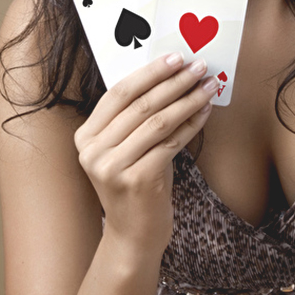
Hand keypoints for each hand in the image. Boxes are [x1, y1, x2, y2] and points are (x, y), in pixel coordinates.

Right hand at [75, 53, 216, 251]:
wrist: (134, 236)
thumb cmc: (137, 185)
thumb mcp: (127, 149)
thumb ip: (137, 118)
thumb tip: (173, 76)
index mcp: (85, 137)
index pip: (119, 93)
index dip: (149, 73)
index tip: (176, 57)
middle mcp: (93, 151)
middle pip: (140, 104)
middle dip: (174, 81)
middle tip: (199, 65)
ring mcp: (112, 167)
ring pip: (158, 121)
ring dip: (188, 99)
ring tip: (209, 84)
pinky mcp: (137, 180)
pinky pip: (171, 143)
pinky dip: (192, 123)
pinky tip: (206, 110)